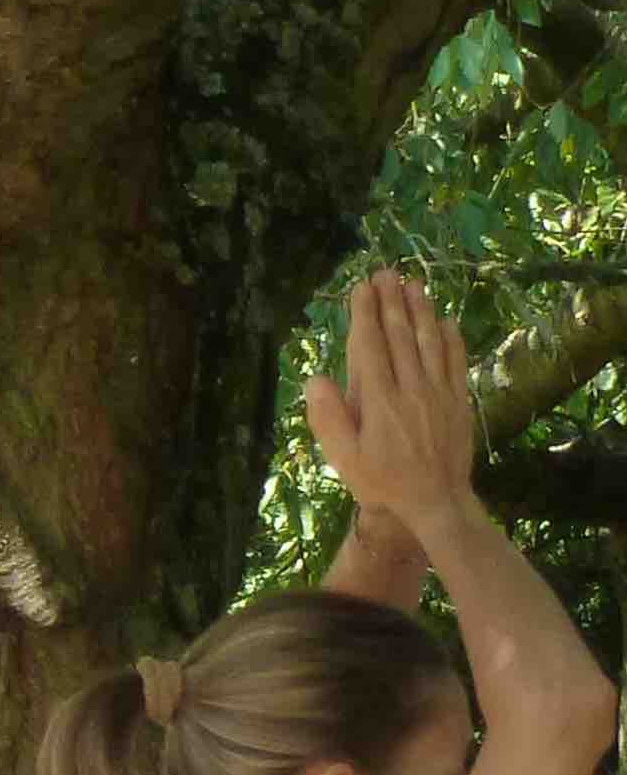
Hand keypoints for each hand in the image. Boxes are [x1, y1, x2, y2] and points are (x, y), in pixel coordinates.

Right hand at [306, 270, 475, 527]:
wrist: (435, 501)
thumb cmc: (382, 483)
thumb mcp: (343, 459)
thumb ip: (328, 419)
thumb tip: (315, 379)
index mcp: (378, 400)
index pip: (370, 347)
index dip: (364, 315)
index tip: (361, 289)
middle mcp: (410, 387)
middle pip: (400, 335)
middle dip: (391, 301)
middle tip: (386, 273)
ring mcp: (438, 391)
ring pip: (429, 341)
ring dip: (420, 310)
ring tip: (414, 284)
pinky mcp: (459, 399)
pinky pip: (455, 360)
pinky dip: (450, 337)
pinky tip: (445, 320)